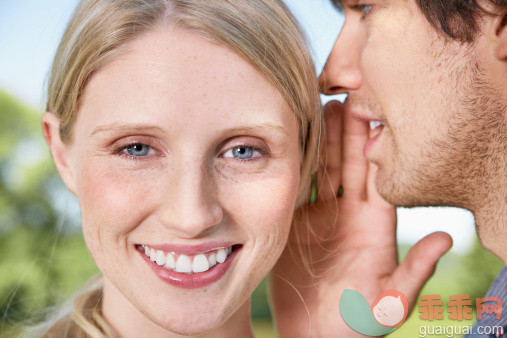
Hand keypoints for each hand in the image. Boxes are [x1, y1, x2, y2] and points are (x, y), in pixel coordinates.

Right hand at [270, 100, 451, 336]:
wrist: (313, 334)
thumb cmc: (356, 324)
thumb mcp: (391, 302)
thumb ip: (415, 271)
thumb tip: (448, 238)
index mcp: (374, 224)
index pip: (378, 174)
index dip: (376, 142)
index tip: (373, 110)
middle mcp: (349, 213)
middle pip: (349, 162)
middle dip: (347, 129)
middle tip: (344, 93)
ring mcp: (321, 216)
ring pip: (323, 168)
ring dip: (321, 139)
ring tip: (318, 105)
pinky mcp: (295, 222)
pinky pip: (296, 187)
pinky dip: (294, 163)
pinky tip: (291, 141)